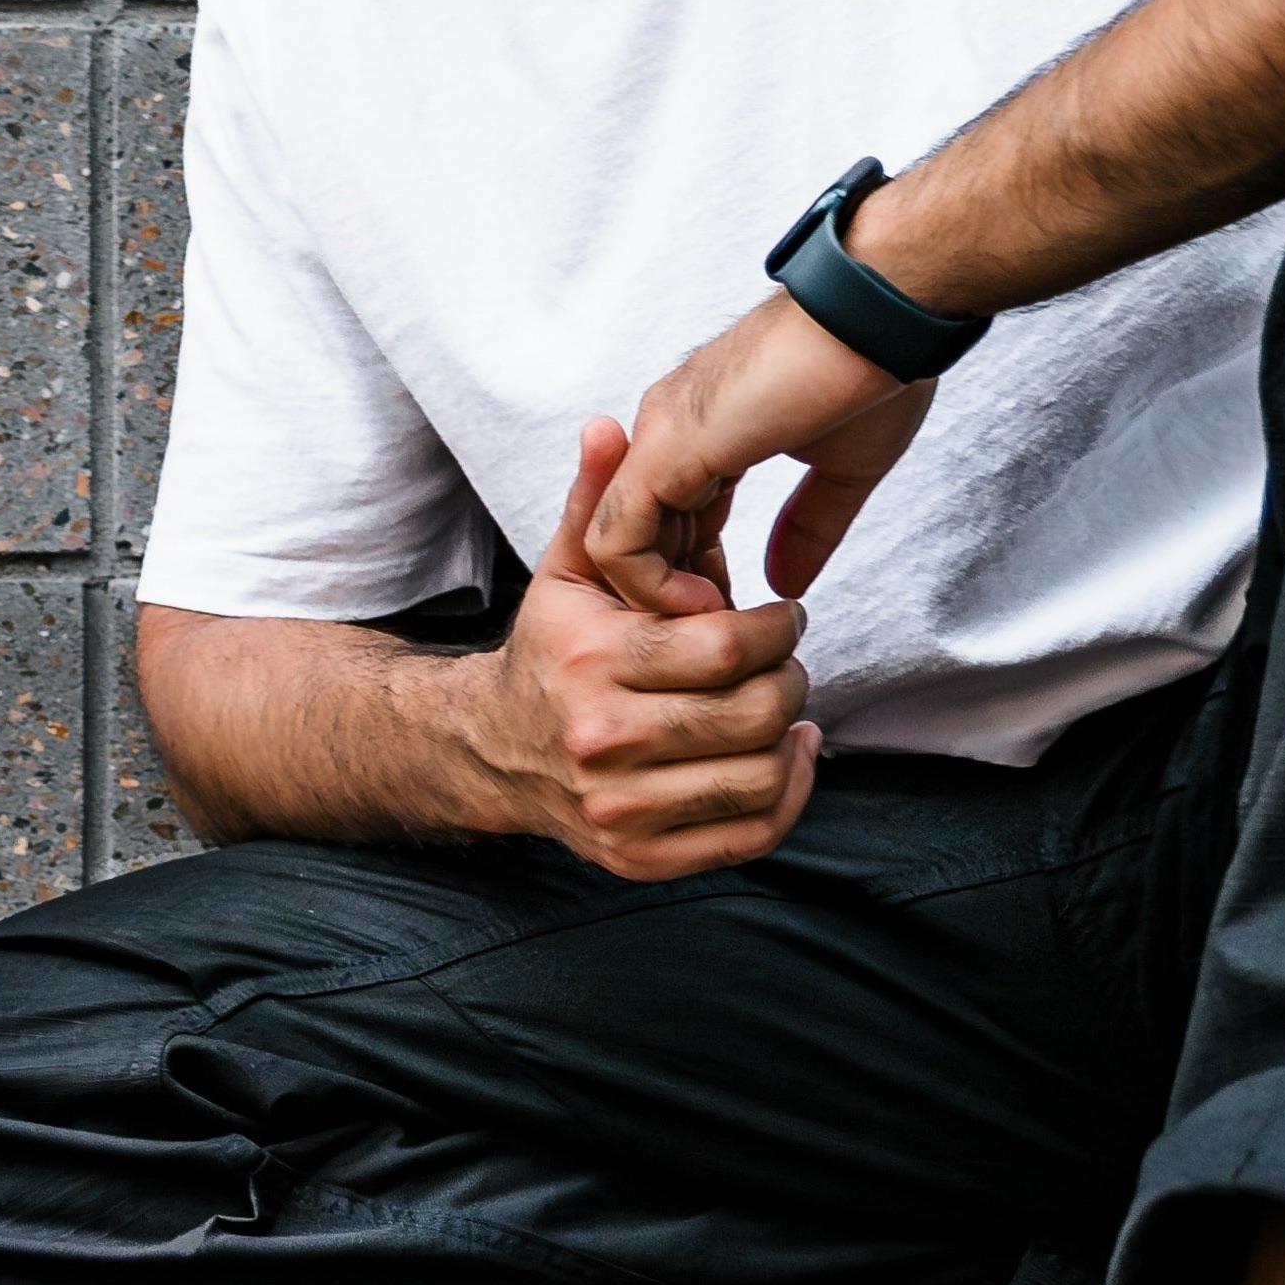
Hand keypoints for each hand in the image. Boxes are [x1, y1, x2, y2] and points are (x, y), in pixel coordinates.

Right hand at [474, 420, 822, 878]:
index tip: (782, 616)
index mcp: (593, 664)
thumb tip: (610, 426)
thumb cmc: (550, 650)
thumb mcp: (566, 569)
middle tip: (787, 657)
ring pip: (757, 778)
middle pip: (751, 716)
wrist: (492, 750)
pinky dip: (787, 795)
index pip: (724, 651)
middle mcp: (603, 743)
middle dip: (789, 677)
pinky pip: (748, 836)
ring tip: (785, 703)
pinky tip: (787, 754)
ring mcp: (620, 810)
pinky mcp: (639, 858)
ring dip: (792, 735)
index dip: (775, 630)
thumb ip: (599, 500)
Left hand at [584, 288, 936, 617]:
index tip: (745, 612)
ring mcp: (660, 436)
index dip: (700, 575)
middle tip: (725, 637)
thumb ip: (809, 524)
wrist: (883, 315)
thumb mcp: (842, 467)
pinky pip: (621, 540)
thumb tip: (786, 583)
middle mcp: (667, 428)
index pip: (670, 517)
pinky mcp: (667, 450)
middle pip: (636, 533)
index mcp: (704, 427)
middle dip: (674, 597)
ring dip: (659, 603)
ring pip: (615, 543)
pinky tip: (708, 607)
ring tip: (716, 630)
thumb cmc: (874, 370)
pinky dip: (653, 588)